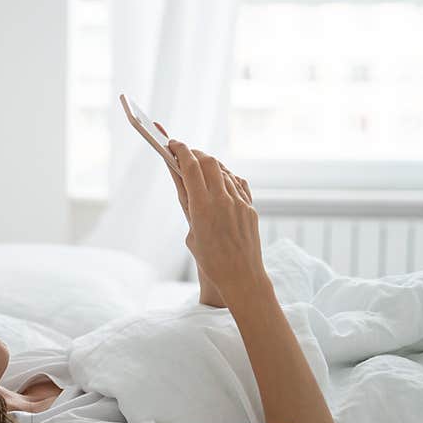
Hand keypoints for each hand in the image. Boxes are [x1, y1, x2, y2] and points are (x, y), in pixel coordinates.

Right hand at [164, 136, 264, 301]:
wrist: (242, 277)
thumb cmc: (211, 261)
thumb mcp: (191, 232)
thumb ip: (188, 205)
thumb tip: (180, 178)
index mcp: (202, 207)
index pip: (190, 166)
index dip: (180, 150)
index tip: (172, 144)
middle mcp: (223, 200)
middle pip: (208, 161)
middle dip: (195, 154)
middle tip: (185, 155)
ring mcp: (240, 202)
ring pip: (224, 171)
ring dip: (210, 165)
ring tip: (200, 169)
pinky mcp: (250, 208)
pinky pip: (238, 183)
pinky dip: (225, 177)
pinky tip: (220, 180)